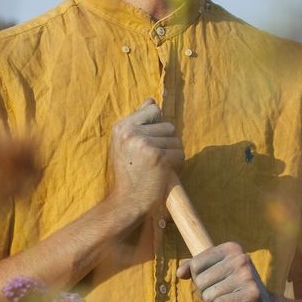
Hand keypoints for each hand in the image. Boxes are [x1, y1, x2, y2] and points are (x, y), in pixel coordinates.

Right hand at [108, 99, 183, 219]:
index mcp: (121, 127)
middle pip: (168, 125)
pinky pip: (180, 154)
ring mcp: (144, 144)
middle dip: (165, 142)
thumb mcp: (126, 143)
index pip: (153, 109)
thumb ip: (139, 121)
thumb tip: (151, 99)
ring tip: (156, 167)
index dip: (156, 126)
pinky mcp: (158, 157)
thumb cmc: (129, 172)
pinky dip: (177, 165)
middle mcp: (131, 132)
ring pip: (176, 140)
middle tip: (151, 160)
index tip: (146, 144)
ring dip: (172, 154)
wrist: (127, 201)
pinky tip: (163, 173)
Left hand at [178, 242, 276, 301]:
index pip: (196, 264)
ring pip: (208, 295)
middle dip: (206, 294)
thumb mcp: (217, 274)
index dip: (198, 280)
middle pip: (200, 281)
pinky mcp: (252, 294)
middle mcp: (240, 258)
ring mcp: (247, 275)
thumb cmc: (236, 291)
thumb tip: (180, 272)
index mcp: (231, 248)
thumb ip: (197, 269)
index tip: (214, 284)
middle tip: (223, 296)